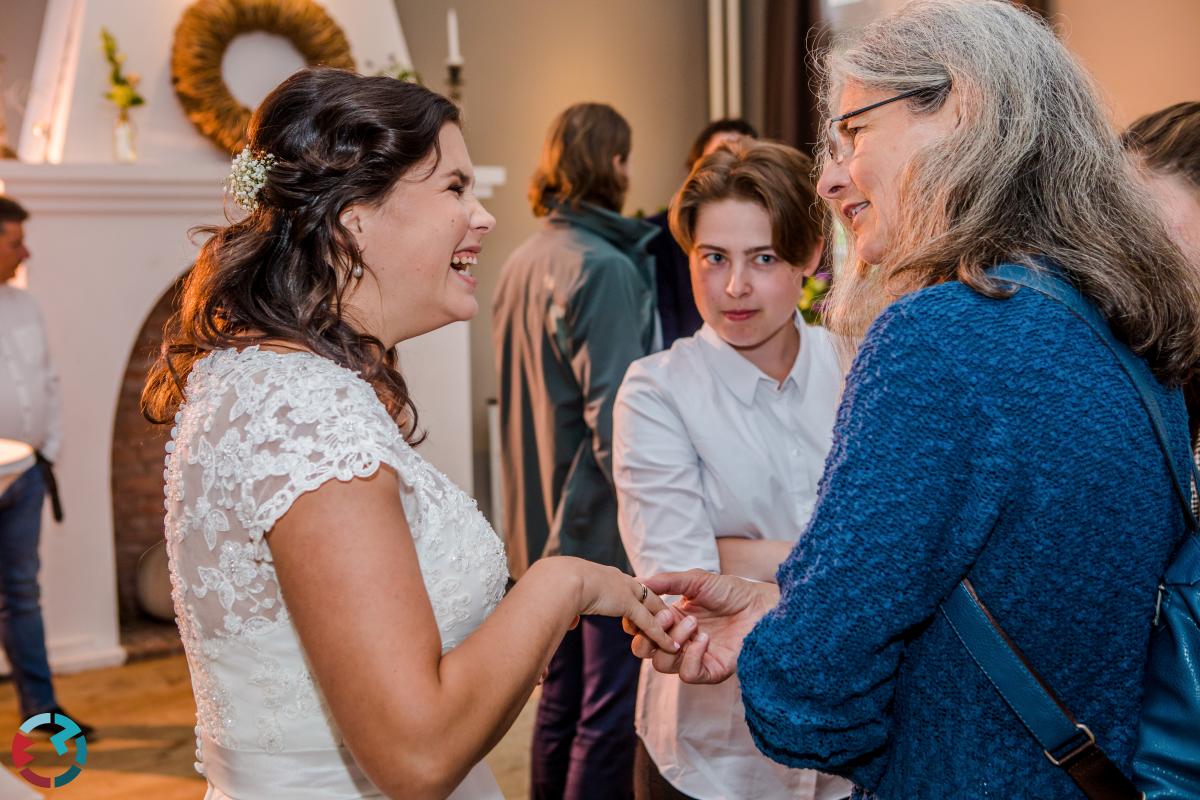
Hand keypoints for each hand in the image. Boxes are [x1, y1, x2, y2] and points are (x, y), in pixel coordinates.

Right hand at [561, 558, 680, 654]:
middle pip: (645, 593)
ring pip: (651, 607)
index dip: (634, 599)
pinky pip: (648, 622)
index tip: (638, 608)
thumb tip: (569, 623)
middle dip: (656, 608)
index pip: (627, 587)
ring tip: (674, 633)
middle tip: (668, 620)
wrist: (558, 579)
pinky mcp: (627, 603)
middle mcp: (618, 579)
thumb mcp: (562, 598)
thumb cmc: (553, 587)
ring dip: (662, 621)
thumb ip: (570, 611)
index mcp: (603, 575)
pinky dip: (660, 635)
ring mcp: (624, 589)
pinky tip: (671, 645)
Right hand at [626, 569, 777, 683]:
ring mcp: (693, 657)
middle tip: (668, 616)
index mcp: (671, 619)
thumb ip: (667, 581)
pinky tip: (705, 639)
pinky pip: (688, 675)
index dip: (636, 621)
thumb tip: (639, 581)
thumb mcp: (696, 580)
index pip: (640, 628)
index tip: (644, 607)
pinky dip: (692, 657)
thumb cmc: (732, 591)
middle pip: (643, 650)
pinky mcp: (711, 671)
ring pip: (662, 664)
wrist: (761, 605)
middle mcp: (678, 640)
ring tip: (694, 623)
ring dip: (673, 641)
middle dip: (650, 633)